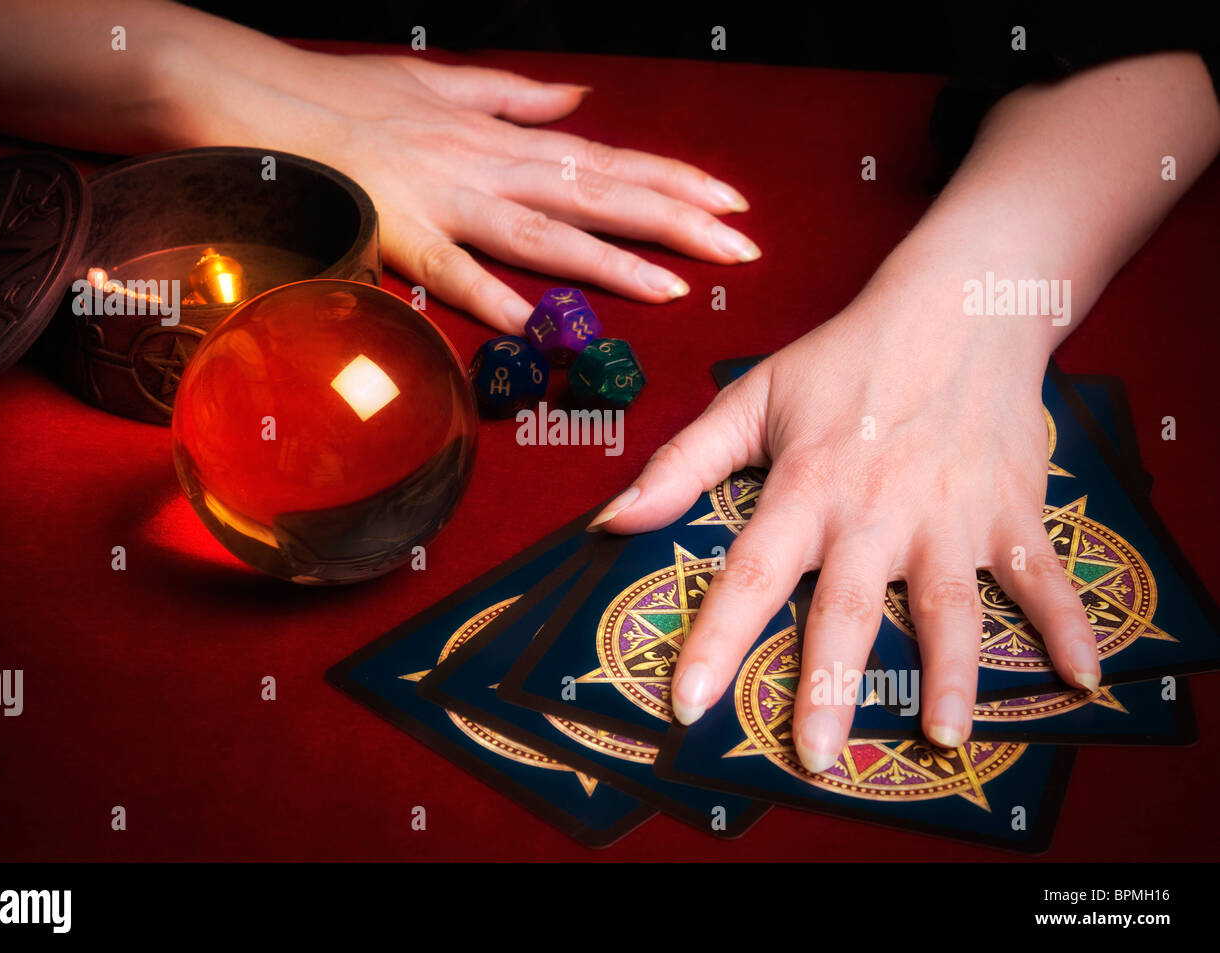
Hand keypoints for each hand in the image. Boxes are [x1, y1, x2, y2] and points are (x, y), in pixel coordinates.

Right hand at [222, 51, 760, 330]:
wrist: (257, 93)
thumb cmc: (344, 93)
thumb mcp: (442, 80)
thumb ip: (516, 97)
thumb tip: (579, 101)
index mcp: (500, 136)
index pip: (606, 159)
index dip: (672, 182)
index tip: (730, 203)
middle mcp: (486, 164)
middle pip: (595, 195)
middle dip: (674, 222)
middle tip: (739, 250)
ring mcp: (443, 199)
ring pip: (540, 232)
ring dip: (609, 262)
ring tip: (674, 288)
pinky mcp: (393, 232)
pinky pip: (447, 269)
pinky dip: (489, 294)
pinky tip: (533, 322)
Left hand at [589, 298, 1100, 770]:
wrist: (957, 306)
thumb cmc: (844, 358)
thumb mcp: (750, 398)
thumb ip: (681, 465)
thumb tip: (611, 521)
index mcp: (805, 487)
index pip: (750, 573)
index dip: (717, 640)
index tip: (689, 705)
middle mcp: (874, 511)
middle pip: (847, 609)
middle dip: (827, 686)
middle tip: (813, 759)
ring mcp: (949, 513)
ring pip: (947, 605)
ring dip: (949, 673)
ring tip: (945, 738)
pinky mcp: (1009, 509)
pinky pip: (1042, 575)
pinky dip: (1067, 624)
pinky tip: (1082, 679)